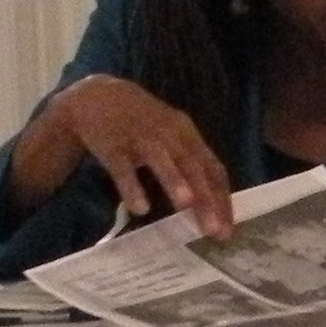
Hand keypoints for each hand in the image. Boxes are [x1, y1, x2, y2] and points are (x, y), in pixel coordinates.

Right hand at [22, 77, 233, 240]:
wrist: (97, 95)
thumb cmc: (141, 124)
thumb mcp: (170, 138)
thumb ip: (187, 165)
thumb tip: (209, 203)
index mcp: (187, 134)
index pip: (213, 168)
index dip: (222, 198)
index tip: (228, 229)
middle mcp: (169, 134)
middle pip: (193, 166)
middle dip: (206, 199)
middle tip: (214, 231)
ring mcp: (140, 137)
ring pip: (161, 159)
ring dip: (175, 181)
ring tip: (186, 206)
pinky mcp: (112, 144)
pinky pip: (123, 168)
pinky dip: (132, 186)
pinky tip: (140, 208)